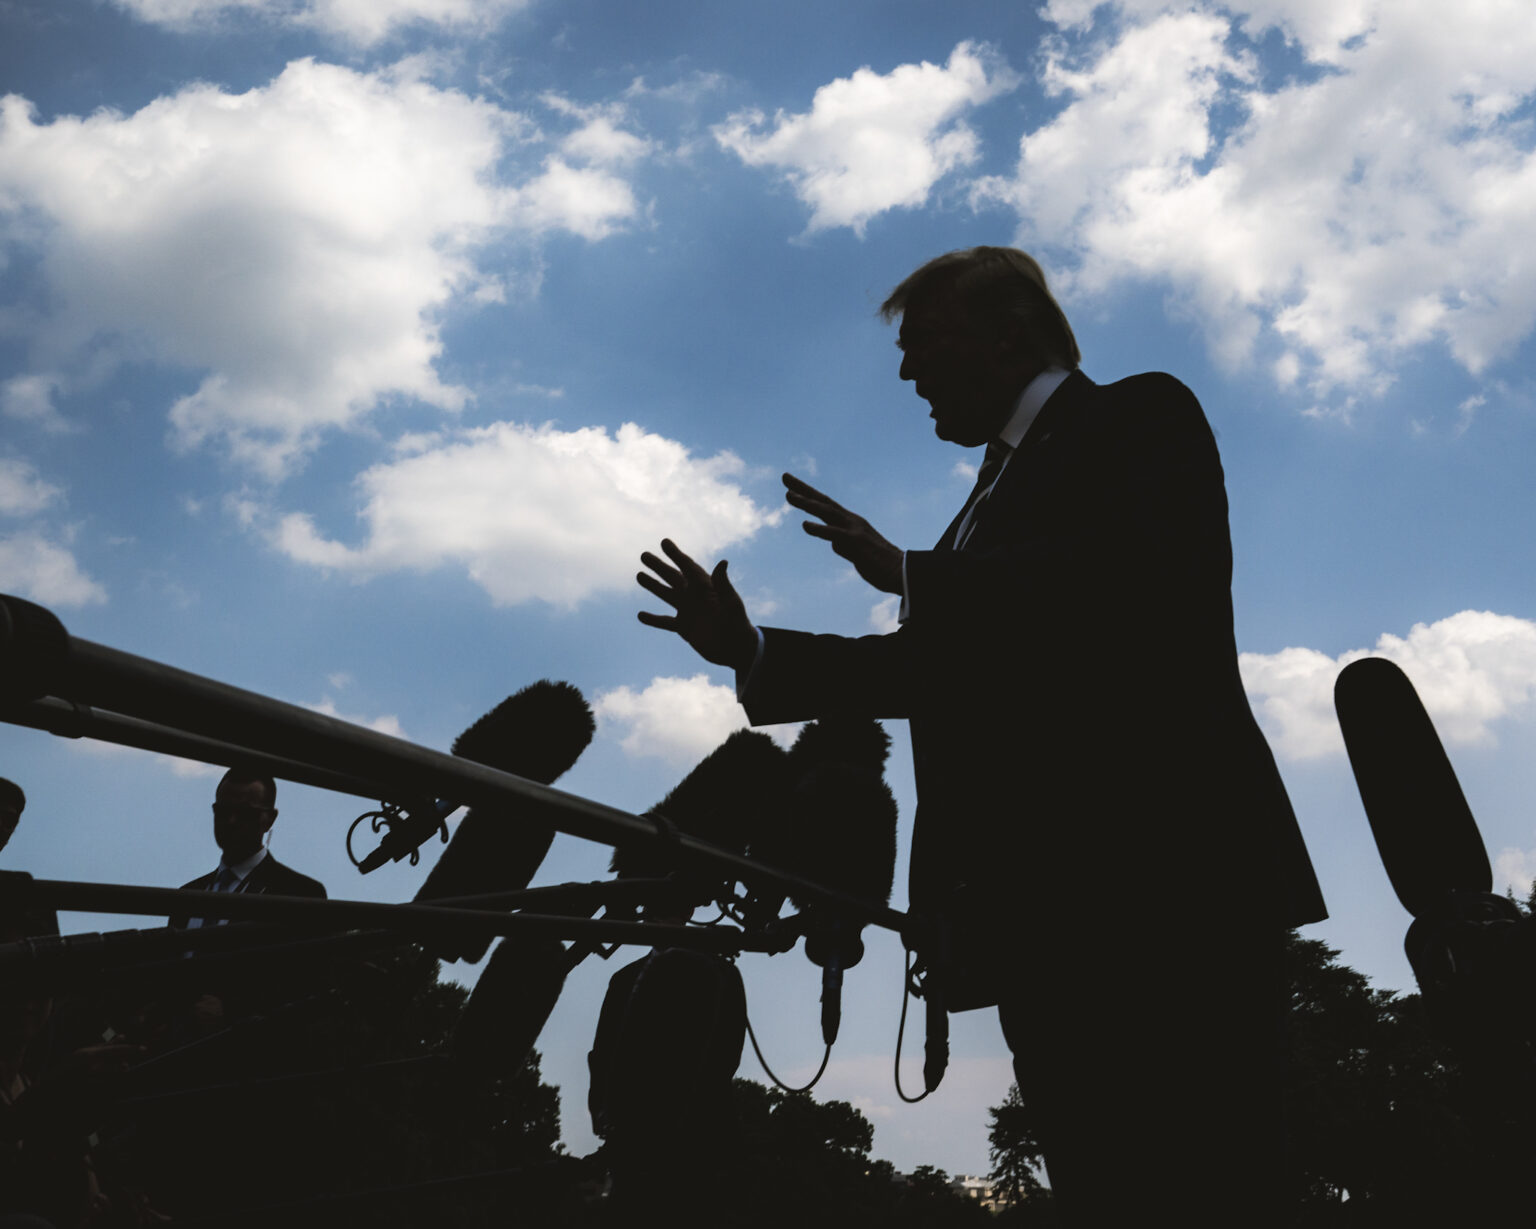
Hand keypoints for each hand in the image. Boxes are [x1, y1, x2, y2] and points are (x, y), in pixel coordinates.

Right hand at [637, 539, 757, 671]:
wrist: (737, 650)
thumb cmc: (739, 624)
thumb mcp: (732, 603)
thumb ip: (723, 584)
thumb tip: (723, 561)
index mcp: (706, 587)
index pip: (688, 567)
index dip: (676, 554)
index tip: (664, 542)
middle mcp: (694, 596)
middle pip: (673, 577)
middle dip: (659, 566)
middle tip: (644, 555)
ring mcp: (688, 611)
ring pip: (666, 595)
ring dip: (653, 585)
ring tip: (639, 575)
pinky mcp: (684, 628)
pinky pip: (665, 622)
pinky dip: (653, 619)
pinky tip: (640, 615)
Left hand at [783, 473, 903, 594]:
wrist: (901, 572)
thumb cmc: (879, 564)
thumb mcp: (856, 553)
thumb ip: (843, 545)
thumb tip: (833, 543)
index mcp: (850, 522)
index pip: (825, 505)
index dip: (808, 494)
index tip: (790, 486)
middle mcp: (851, 521)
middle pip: (823, 501)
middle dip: (803, 489)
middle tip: (785, 477)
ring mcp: (854, 530)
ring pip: (827, 512)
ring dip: (807, 503)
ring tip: (789, 496)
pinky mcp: (856, 542)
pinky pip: (834, 534)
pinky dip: (819, 529)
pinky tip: (805, 525)